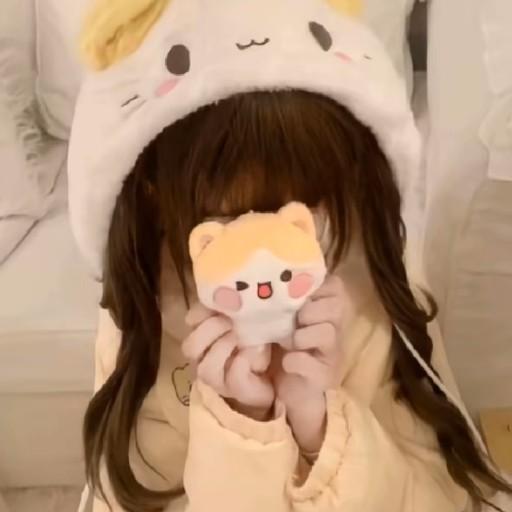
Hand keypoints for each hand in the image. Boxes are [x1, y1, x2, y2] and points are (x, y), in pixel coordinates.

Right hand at [182, 303, 273, 420]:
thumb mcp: (251, 318)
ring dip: (223, 348)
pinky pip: (234, 378)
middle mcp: (207, 359)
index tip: (217, 302)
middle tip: (230, 321)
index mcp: (207, 337)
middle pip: (190, 347)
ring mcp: (221, 379)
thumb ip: (239, 305)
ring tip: (242, 337)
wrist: (283, 373)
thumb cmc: (264, 339)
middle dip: (209, 329)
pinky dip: (244, 361)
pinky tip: (257, 350)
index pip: (191, 322)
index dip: (199, 311)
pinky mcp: (239, 391)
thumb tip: (235, 286)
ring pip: (206, 368)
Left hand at [273, 275, 344, 452]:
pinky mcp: (324, 376)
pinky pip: (313, 364)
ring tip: (291, 342)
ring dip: (304, 335)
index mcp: (326, 309)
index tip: (297, 295)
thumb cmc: (283, 344)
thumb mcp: (283, 317)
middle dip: (311, 310)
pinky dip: (297, 361)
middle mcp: (334, 329)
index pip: (335, 285)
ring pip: (328, 333)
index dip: (316, 286)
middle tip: (296, 320)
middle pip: (336, 306)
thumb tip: (264, 276)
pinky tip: (288, 361)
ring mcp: (331, 353)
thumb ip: (284, 298)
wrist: (289, 388)